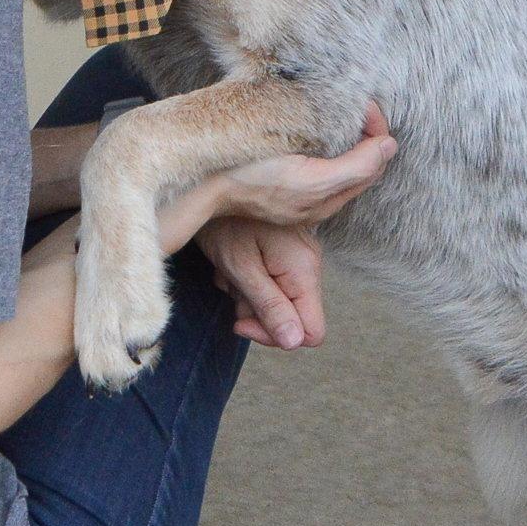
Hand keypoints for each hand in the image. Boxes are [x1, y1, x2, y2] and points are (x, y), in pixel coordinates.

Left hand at [194, 214, 325, 349]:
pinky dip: (246, 280)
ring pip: (276, 302)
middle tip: (231, 286)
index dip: (278, 336)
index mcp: (303, 271)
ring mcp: (297, 259)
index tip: (243, 322)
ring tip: (228, 268)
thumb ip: (270, 307)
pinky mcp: (284, 254)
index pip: (312, 332)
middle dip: (255, 311)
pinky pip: (269, 283)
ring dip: (246, 294)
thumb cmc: (225, 223)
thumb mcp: (242, 269)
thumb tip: (294, 342)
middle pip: (291, 318)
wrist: (214, 183)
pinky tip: (230, 261)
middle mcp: (308, 266)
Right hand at [210, 99, 396, 226]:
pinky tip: (317, 128)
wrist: (202, 183)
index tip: (364, 103)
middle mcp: (317, 199)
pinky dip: (328, 142)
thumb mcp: (311, 177)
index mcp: (328, 198)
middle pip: (361, 163)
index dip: (376, 131)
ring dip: (349, 137)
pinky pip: (317, 160)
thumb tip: (390, 147)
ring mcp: (297, 191)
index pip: (373, 162)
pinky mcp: (280, 181)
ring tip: (344, 111)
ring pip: (340, 161)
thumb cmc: (252, 179)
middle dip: (367, 134)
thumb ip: (356, 166)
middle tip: (357, 102)